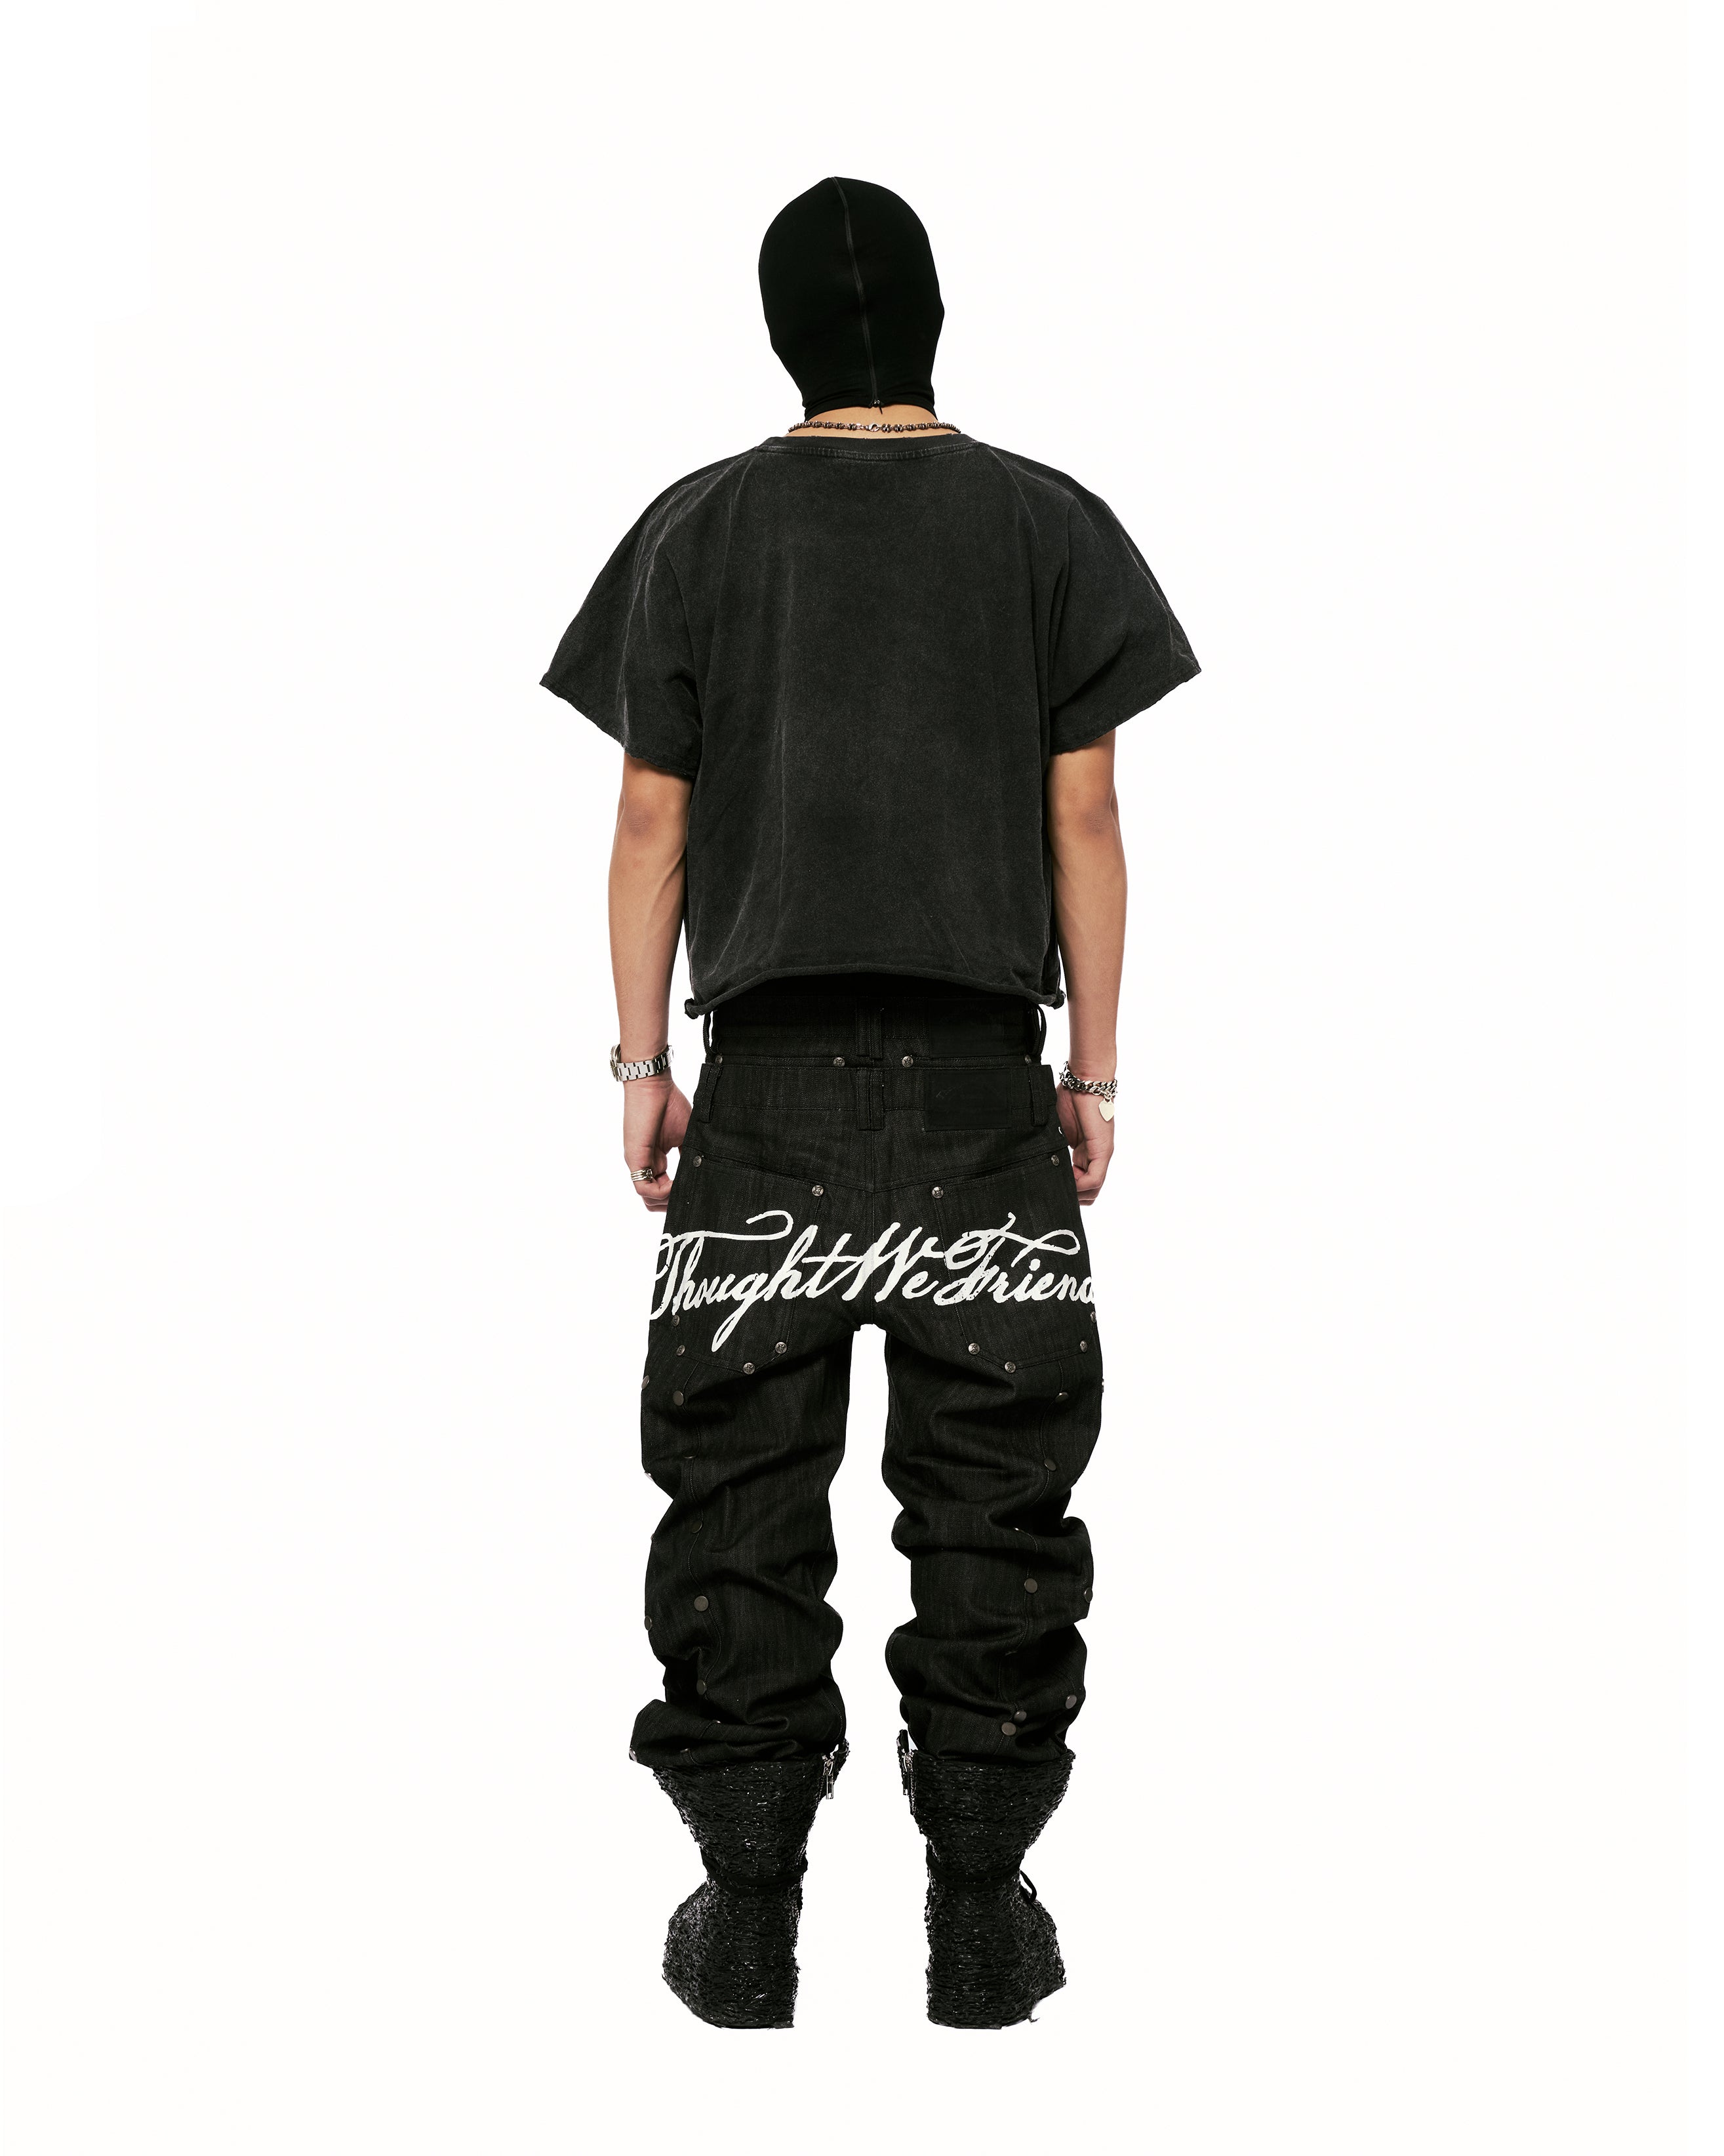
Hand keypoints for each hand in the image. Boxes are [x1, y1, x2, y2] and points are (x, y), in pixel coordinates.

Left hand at [622, 1074, 690, 1212]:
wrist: (653, 1084)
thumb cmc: (669, 1103)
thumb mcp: (686, 1134)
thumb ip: (691, 1154)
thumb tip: (705, 1171)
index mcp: (656, 1159)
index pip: (662, 1190)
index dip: (676, 1197)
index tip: (694, 1194)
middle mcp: (645, 1164)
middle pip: (653, 1200)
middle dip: (672, 1205)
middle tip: (690, 1200)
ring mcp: (638, 1163)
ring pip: (648, 1198)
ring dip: (668, 1200)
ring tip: (685, 1190)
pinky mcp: (635, 1158)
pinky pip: (644, 1188)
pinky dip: (662, 1193)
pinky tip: (677, 1184)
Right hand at [1056, 1084, 1114, 1205]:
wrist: (1084, 1081)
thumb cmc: (1070, 1097)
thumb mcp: (1056, 1128)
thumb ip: (1052, 1145)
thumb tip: (1036, 1158)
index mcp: (1085, 1151)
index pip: (1081, 1182)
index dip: (1067, 1188)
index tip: (1051, 1182)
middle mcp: (1095, 1156)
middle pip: (1089, 1191)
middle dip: (1072, 1194)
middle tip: (1054, 1188)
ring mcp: (1100, 1154)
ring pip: (1093, 1189)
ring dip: (1076, 1192)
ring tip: (1059, 1184)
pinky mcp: (1102, 1150)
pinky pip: (1095, 1179)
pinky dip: (1081, 1185)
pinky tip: (1067, 1180)